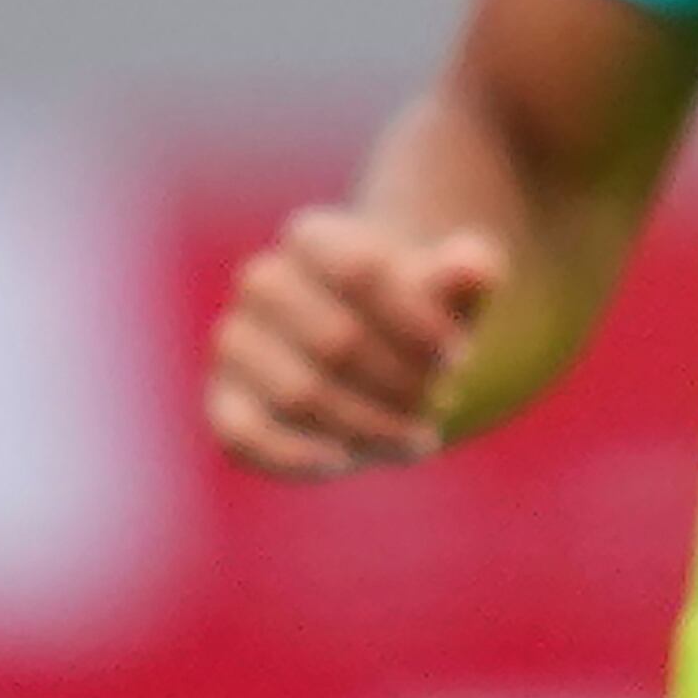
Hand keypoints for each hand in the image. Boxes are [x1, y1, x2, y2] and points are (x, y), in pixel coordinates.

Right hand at [205, 211, 501, 477]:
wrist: (385, 350)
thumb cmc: (422, 313)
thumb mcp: (455, 290)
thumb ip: (467, 273)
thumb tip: (472, 269)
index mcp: (313, 237)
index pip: (361, 270)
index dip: (419, 323)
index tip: (460, 356)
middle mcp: (262, 281)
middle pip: (338, 341)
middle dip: (403, 382)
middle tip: (445, 400)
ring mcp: (236, 342)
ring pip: (300, 394)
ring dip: (372, 425)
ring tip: (418, 435)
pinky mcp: (225, 402)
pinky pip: (243, 435)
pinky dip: (296, 456)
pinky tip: (345, 460)